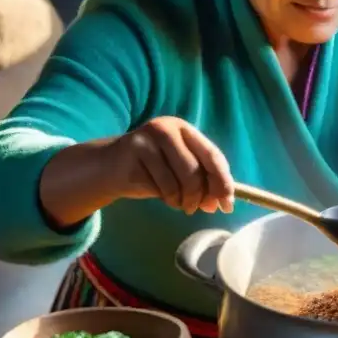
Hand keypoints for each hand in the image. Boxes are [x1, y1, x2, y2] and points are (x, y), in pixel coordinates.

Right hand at [114, 117, 234, 214]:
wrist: (109, 167)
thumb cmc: (152, 169)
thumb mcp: (179, 170)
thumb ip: (202, 180)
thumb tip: (223, 202)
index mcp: (185, 129)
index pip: (212, 155)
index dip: (223, 180)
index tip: (227, 202)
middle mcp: (167, 129)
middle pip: (196, 169)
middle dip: (202, 194)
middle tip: (200, 209)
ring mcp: (149, 139)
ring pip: (180, 180)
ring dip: (185, 200)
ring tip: (181, 205)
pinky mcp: (133, 153)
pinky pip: (161, 186)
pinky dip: (169, 199)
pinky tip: (166, 199)